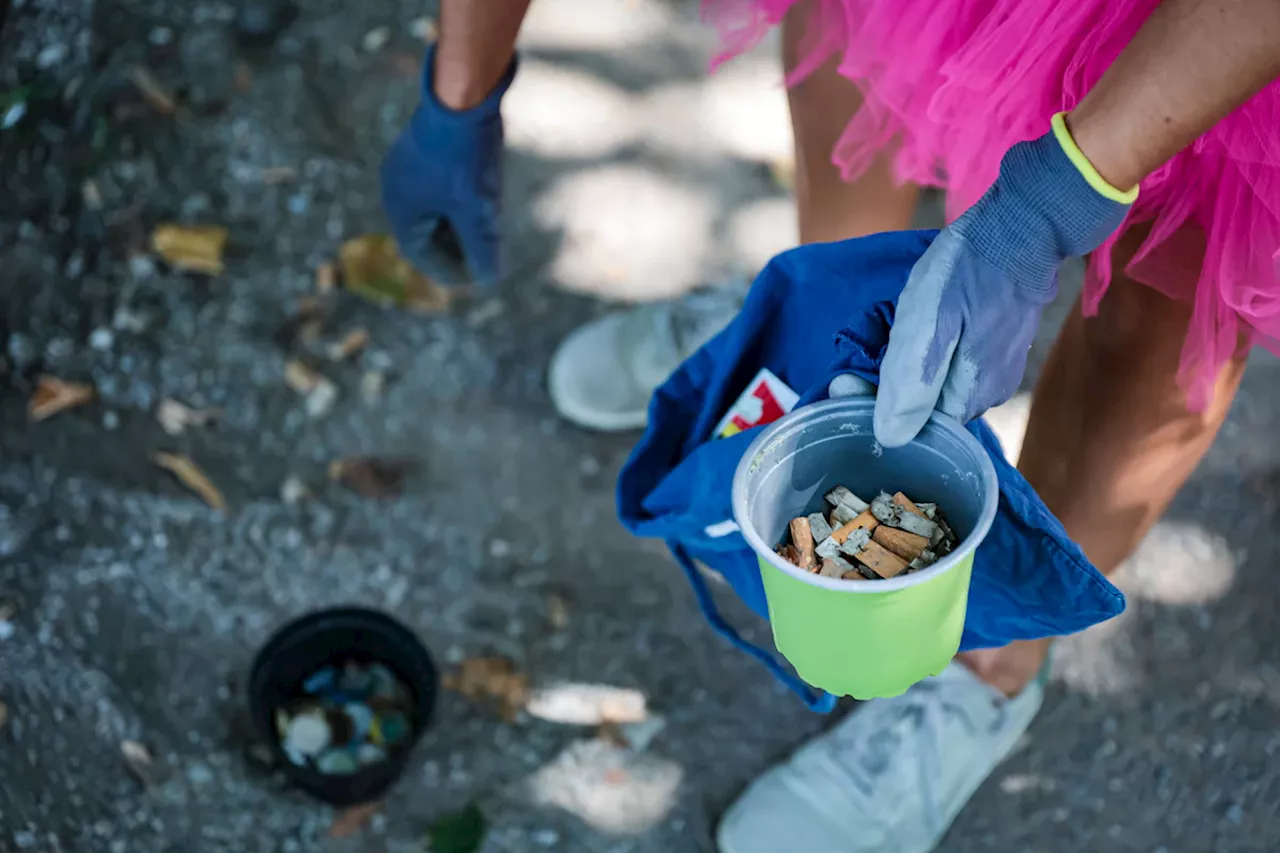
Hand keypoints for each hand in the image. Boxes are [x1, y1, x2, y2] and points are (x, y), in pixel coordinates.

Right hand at [380, 46, 514, 286]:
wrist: (462, 94)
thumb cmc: (465, 158)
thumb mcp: (478, 210)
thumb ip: (482, 248)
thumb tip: (488, 279)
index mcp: (401, 209)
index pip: (420, 253)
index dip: (447, 270)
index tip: (471, 280)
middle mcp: (397, 189)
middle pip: (424, 232)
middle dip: (453, 249)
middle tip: (479, 262)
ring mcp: (407, 166)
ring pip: (431, 208)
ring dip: (455, 225)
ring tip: (482, 236)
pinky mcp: (422, 148)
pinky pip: (436, 186)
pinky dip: (456, 201)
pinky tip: (479, 202)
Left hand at [873, 114, 1136, 447]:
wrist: (1024, 225)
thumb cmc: (969, 271)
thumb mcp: (928, 326)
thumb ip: (911, 386)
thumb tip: (890, 439)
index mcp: (967, 398)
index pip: (911, 428)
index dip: (876, 405)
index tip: (848, 376)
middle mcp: (986, 394)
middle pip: (924, 406)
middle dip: (888, 382)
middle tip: (866, 344)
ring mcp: (995, 370)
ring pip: (936, 382)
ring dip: (906, 362)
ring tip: (891, 327)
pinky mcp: (996, 345)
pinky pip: (951, 360)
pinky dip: (929, 346)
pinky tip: (920, 321)